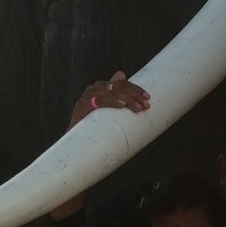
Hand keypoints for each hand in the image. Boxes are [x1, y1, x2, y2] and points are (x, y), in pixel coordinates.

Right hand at [49, 73, 150, 218]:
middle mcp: (92, 91)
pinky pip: (99, 99)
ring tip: (139, 108)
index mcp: (100, 90)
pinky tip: (123, 106)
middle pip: (117, 84)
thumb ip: (118, 101)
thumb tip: (123, 76)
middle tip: (146, 105)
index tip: (148, 98)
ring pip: (111, 91)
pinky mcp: (81, 108)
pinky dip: (113, 101)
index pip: (120, 82)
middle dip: (135, 94)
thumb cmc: (97, 134)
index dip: (136, 88)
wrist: (77, 149)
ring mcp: (86, 98)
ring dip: (128, 99)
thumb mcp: (112, 117)